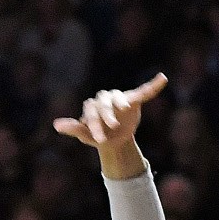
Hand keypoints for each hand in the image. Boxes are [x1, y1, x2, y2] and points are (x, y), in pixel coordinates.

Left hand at [53, 74, 168, 149]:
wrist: (113, 142)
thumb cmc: (96, 136)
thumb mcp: (86, 135)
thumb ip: (74, 128)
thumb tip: (55, 125)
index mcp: (92, 107)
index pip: (92, 112)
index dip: (95, 124)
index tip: (99, 140)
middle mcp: (105, 99)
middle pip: (104, 101)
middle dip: (108, 113)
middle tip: (112, 126)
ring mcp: (120, 99)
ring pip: (119, 96)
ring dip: (122, 101)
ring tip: (125, 108)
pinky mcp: (133, 101)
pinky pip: (144, 92)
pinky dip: (153, 86)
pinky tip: (162, 78)